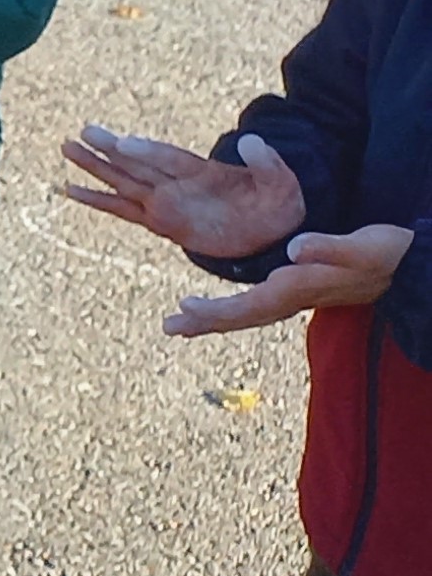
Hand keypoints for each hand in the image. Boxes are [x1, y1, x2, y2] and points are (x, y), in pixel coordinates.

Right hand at [59, 126, 308, 260]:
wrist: (274, 227)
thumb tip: (252, 141)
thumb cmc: (279, 201)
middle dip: (110, 151)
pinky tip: (72, 190)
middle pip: (138, 165)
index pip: (170, 160)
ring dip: (96, 168)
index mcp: (203, 172)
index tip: (123, 144)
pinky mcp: (160, 222)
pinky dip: (98, 202)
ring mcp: (165, 201)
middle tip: (82, 134)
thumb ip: (267, 162)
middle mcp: (177, 184)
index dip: (148, 152)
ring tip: (67, 148)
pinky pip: (123, 211)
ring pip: (123, 183)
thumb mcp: (282, 180)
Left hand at [166, 223, 414, 336]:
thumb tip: (295, 249)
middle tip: (168, 327)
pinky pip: (258, 302)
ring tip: (181, 320)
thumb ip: (329, 248)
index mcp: (298, 289)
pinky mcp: (301, 288)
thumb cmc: (384, 254)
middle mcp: (293, 297)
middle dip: (205, 322)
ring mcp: (296, 296)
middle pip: (242, 315)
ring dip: (215, 316)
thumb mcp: (361, 247)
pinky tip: (219, 305)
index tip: (184, 310)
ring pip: (248, 311)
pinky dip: (234, 306)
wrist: (406, 265)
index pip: (249, 306)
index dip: (217, 311)